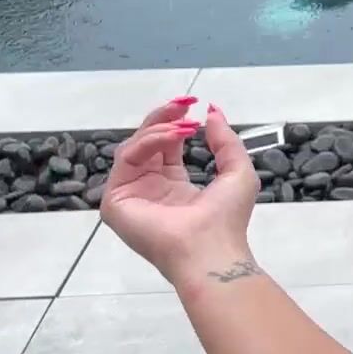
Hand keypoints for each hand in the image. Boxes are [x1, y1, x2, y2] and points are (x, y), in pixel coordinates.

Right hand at [101, 97, 261, 287]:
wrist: (211, 249)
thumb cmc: (227, 218)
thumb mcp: (237, 171)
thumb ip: (225, 140)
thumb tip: (213, 112)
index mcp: (173, 185)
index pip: (165, 145)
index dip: (175, 122)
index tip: (191, 104)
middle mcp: (149, 188)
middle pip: (146, 142)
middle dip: (163, 118)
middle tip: (183, 104)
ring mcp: (131, 194)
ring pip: (134, 146)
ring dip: (160, 128)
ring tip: (185, 126)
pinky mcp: (115, 200)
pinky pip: (125, 159)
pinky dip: (149, 141)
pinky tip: (173, 136)